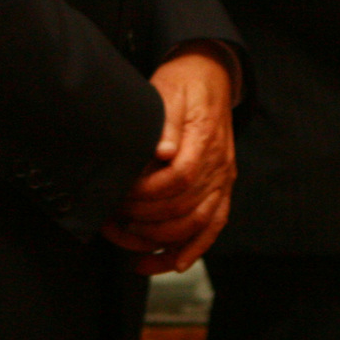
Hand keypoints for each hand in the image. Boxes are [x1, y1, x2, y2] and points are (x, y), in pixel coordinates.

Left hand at [101, 45, 235, 272]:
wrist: (210, 76)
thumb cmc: (184, 83)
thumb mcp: (168, 91)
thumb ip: (167, 123)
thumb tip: (162, 151)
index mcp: (204, 138)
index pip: (180, 178)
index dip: (149, 194)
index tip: (123, 197)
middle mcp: (218, 164)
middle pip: (187, 206)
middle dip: (148, 220)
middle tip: (116, 220)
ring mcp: (223, 178)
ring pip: (199, 223)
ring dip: (164, 240)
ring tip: (132, 242)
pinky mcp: (222, 187)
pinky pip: (213, 225)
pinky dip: (194, 248)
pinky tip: (172, 264)